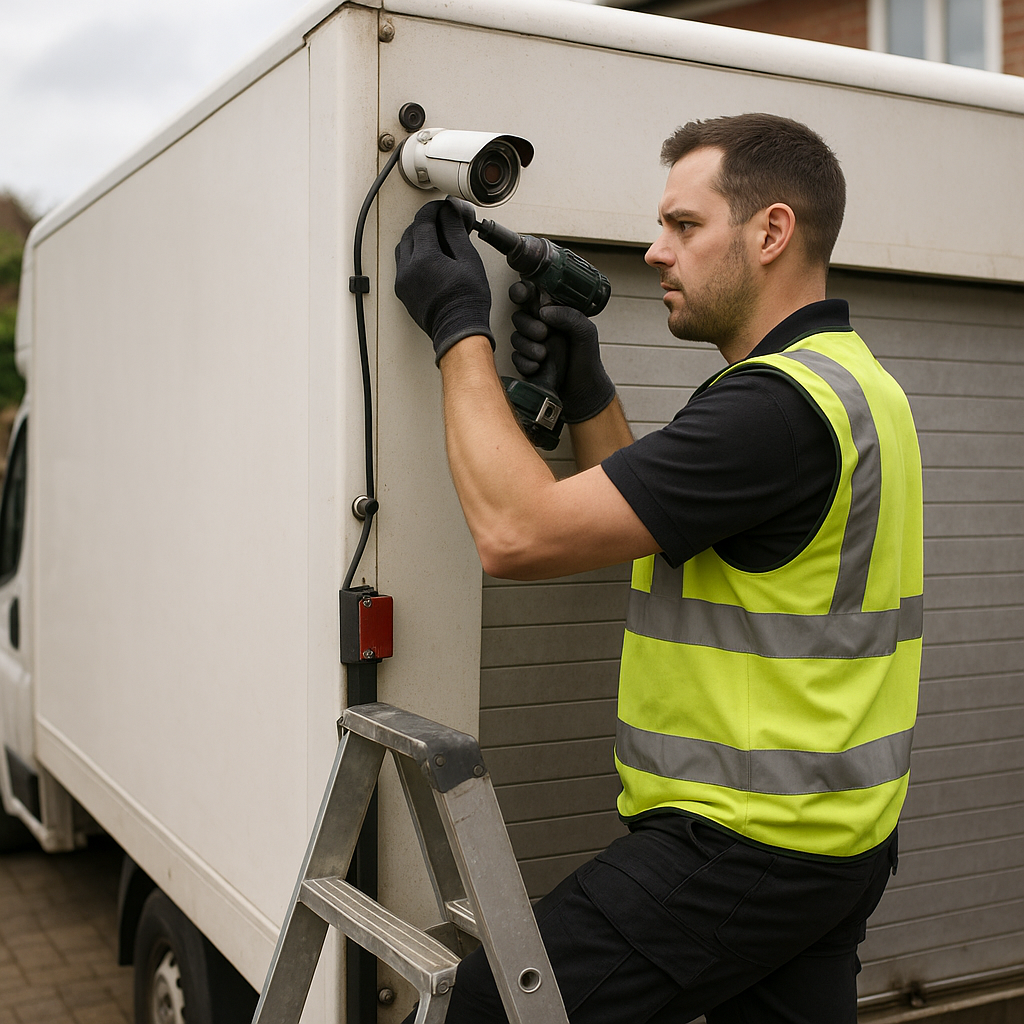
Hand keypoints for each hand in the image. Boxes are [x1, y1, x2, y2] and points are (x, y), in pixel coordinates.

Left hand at [394, 199, 494, 364]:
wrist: (458, 331)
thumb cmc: (467, 301)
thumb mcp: (468, 260)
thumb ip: (455, 231)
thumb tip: (449, 212)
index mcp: (424, 258)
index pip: (422, 222)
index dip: (434, 210)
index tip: (443, 208)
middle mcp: (408, 269)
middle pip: (410, 233)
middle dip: (425, 223)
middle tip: (442, 221)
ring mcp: (403, 282)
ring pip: (403, 248)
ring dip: (416, 239)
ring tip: (435, 239)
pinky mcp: (403, 292)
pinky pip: (402, 265)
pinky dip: (413, 255)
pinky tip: (428, 258)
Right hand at [509, 280, 615, 422]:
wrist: (582, 393)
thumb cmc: (587, 362)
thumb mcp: (586, 333)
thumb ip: (570, 316)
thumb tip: (544, 311)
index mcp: (556, 314)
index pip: (534, 296)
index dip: (522, 291)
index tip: (522, 295)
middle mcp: (542, 326)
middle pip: (519, 316)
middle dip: (528, 326)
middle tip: (544, 334)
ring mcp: (533, 344)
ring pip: (515, 337)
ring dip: (527, 347)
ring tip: (544, 356)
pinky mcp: (526, 362)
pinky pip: (515, 358)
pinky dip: (525, 363)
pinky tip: (538, 367)